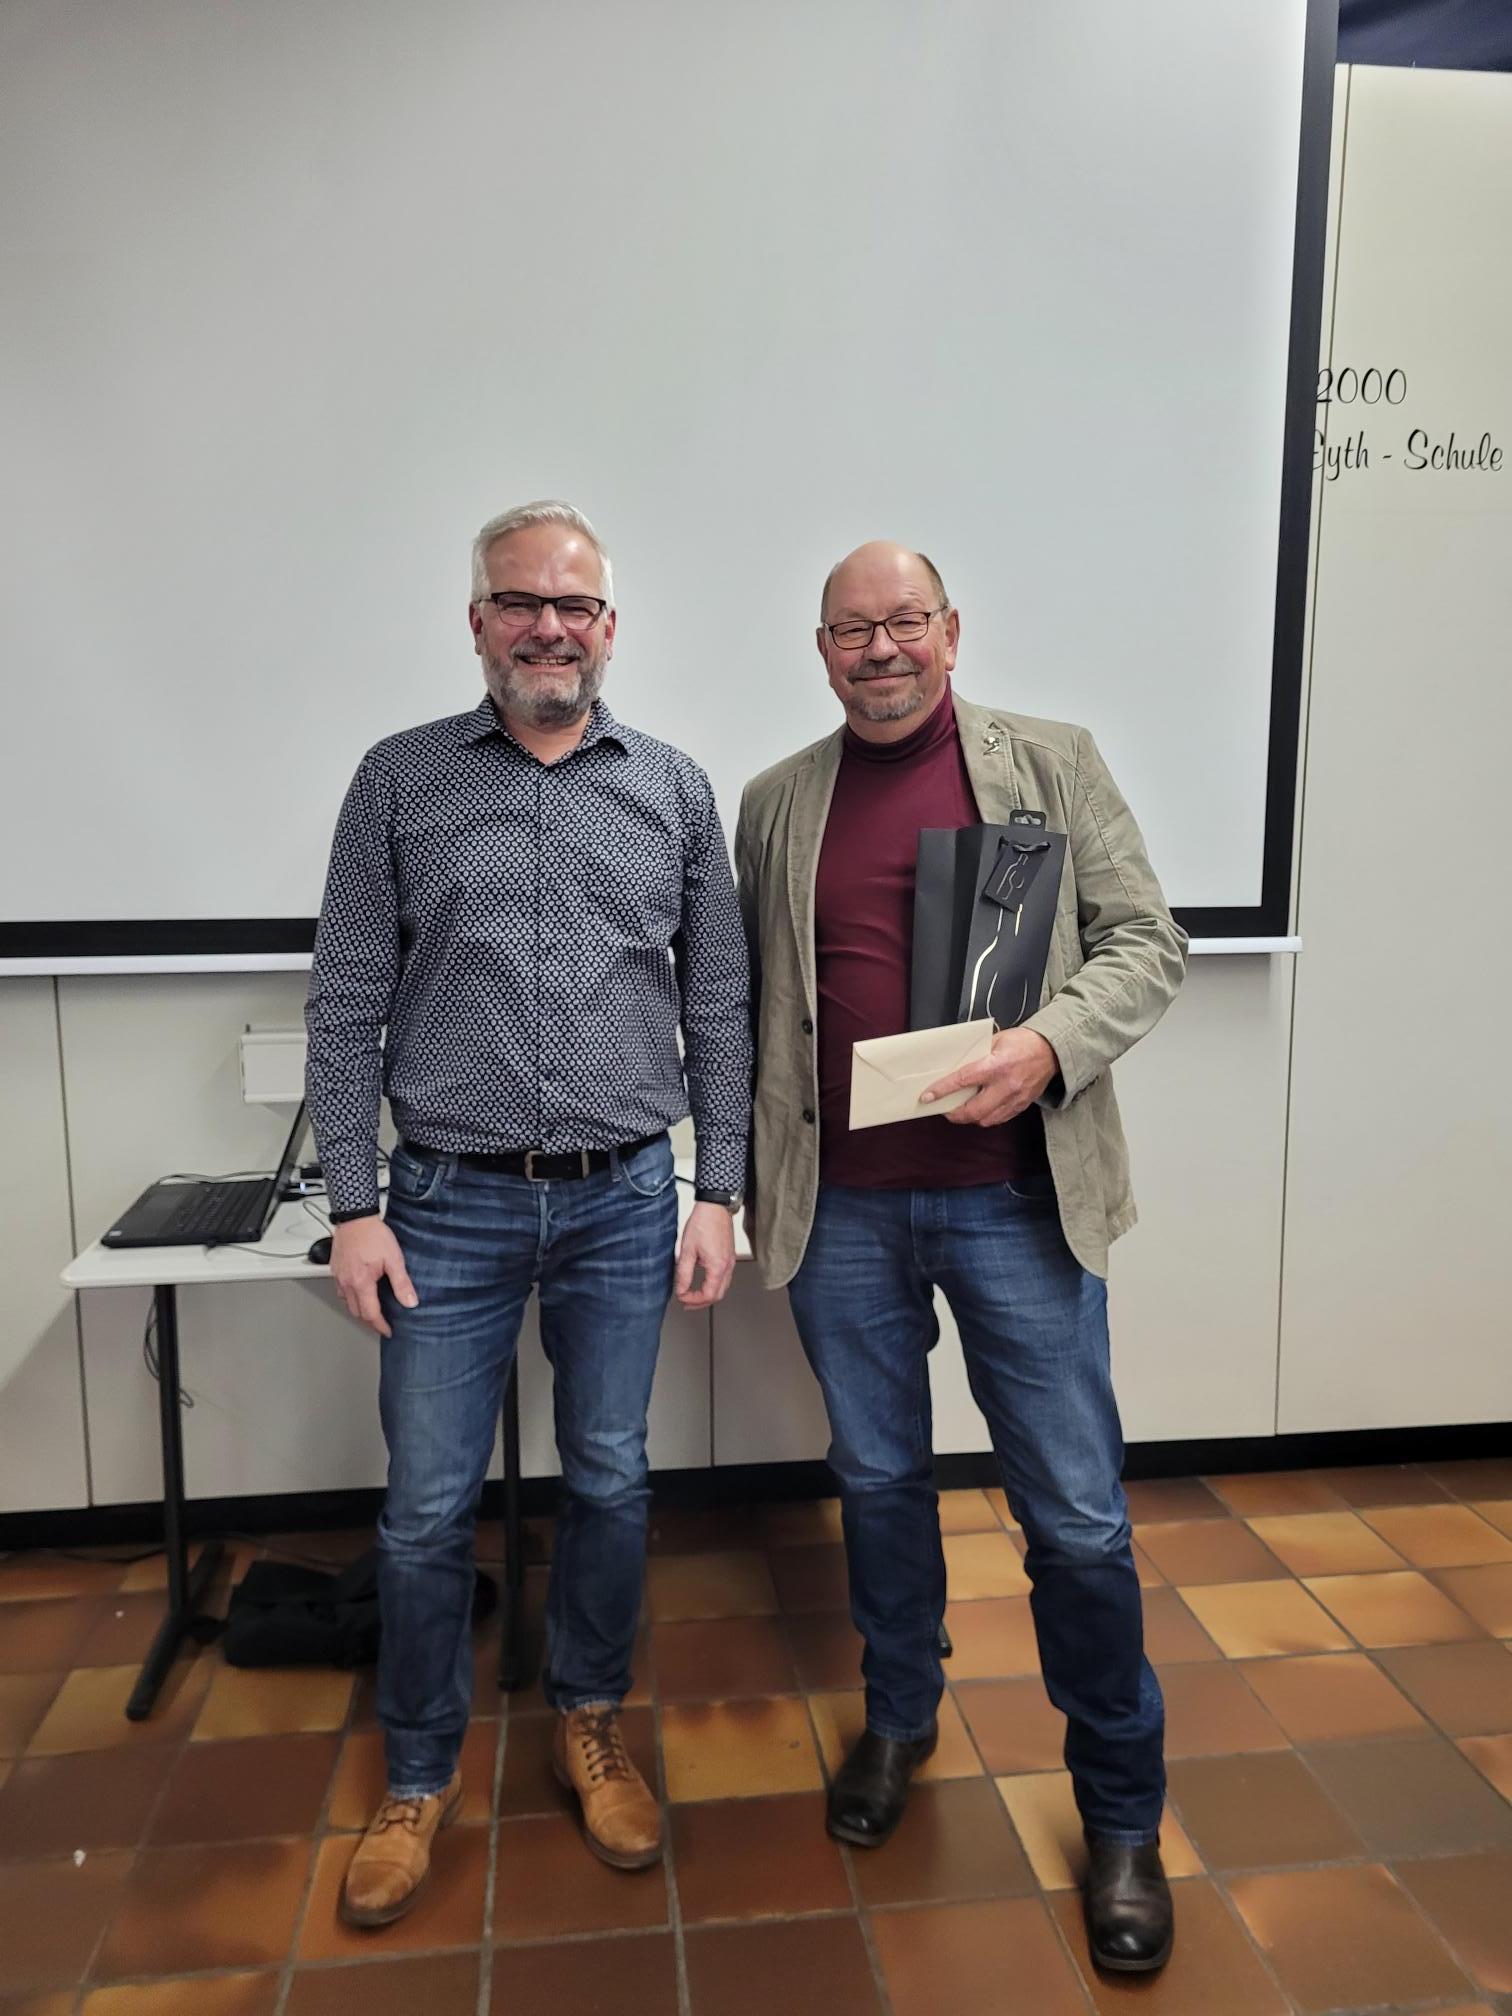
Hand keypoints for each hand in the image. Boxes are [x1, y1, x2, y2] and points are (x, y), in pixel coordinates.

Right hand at [329, 1216, 417, 1337]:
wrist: (355, 1217)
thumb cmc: (373, 1234)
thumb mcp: (394, 1258)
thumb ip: (401, 1283)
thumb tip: (410, 1302)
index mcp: (361, 1283)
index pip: (370, 1314)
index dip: (380, 1325)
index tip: (388, 1330)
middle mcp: (346, 1283)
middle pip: (356, 1312)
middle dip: (370, 1320)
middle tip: (382, 1322)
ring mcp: (338, 1276)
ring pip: (346, 1302)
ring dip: (359, 1309)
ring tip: (372, 1309)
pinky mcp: (335, 1269)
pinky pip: (341, 1290)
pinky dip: (351, 1297)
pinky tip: (360, 1291)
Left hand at [674, 1201, 736, 1309]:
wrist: (715, 1207)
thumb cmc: (703, 1223)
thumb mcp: (687, 1250)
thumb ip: (684, 1273)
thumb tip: (681, 1289)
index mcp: (717, 1267)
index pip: (707, 1295)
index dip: (693, 1300)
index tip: (681, 1297)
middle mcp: (727, 1267)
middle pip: (717, 1295)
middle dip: (701, 1302)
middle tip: (686, 1302)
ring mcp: (730, 1262)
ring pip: (722, 1288)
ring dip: (708, 1295)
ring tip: (693, 1294)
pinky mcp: (730, 1256)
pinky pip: (724, 1278)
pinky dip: (713, 1284)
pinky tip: (703, 1280)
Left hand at [920, 1027, 1058, 1126]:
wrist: (1052, 1051)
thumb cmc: (1024, 1042)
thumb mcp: (996, 1040)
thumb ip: (976, 1054)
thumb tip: (956, 1066)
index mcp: (997, 1065)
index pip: (963, 1081)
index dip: (942, 1090)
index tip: (928, 1097)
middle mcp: (1006, 1085)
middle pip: (973, 1110)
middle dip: (954, 1113)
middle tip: (944, 1108)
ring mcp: (1015, 1098)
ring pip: (985, 1119)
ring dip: (970, 1117)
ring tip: (961, 1109)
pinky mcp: (1022, 1106)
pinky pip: (999, 1119)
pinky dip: (986, 1117)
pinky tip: (980, 1109)